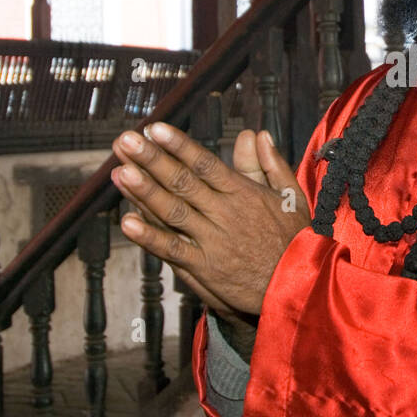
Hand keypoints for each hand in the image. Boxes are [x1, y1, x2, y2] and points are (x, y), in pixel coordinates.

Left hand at [110, 123, 310, 319]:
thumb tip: (256, 133)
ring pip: (173, 211)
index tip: (156, 129)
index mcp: (244, 193)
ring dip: (144, 191)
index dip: (180, 146)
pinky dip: (150, 237)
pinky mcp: (204, 267)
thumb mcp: (291, 197)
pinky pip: (173, 249)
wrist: (298, 287)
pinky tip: (127, 222)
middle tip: (126, 140)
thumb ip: (270, 164)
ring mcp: (212, 241)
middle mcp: (225, 213)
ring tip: (119, 171)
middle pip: (182, 182)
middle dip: (152, 159)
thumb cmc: (295, 240)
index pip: (205, 164)